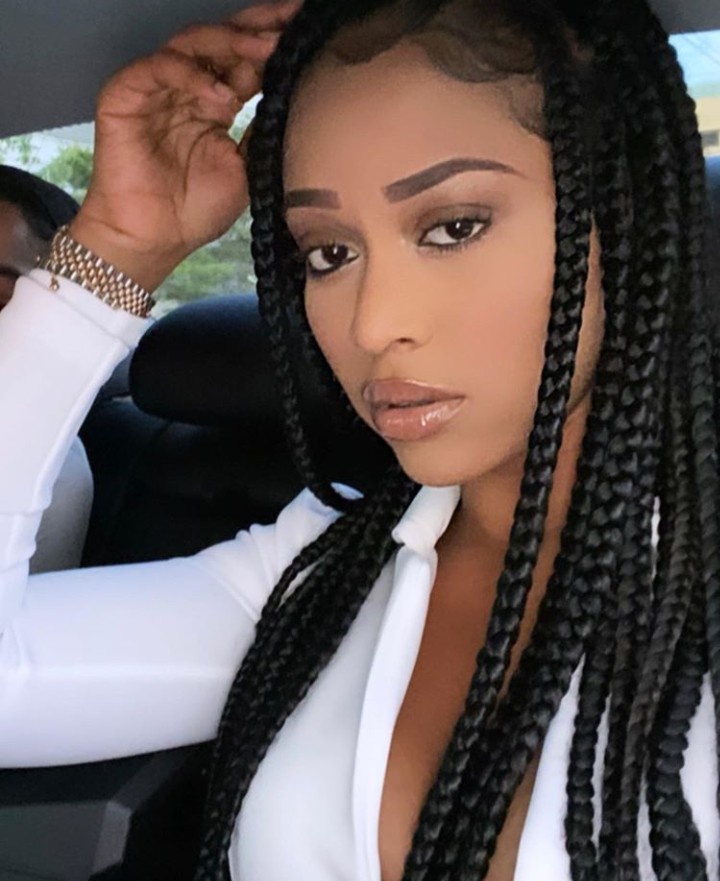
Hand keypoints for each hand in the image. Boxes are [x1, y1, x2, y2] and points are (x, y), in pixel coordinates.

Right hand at [70, 0, 301, 290]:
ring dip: (231, 44)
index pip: (245, 60)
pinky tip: (221, 96)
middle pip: (222, 41)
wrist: (153, 240)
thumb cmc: (195, 211)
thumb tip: (295, 97)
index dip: (274, 42)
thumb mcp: (246, 169)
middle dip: (258, 28)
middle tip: (291, 18)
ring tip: (264, 50)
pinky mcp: (125, 94)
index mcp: (214, 101)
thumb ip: (262, 131)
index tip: (307, 29)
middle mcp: (185, 87)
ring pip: (192, 44)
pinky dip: (192, 75)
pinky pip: (159, 68)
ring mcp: (155, 88)